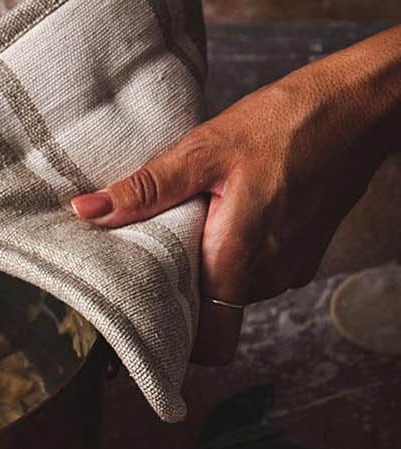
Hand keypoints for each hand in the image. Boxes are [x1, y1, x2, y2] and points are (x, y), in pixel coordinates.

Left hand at [70, 28, 400, 363]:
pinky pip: (257, 269)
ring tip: (185, 225)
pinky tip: (220, 214)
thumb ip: (147, 189)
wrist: (360, 106)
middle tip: (146, 255)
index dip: (174, 340)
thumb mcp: (205, 149)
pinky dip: (234, 252)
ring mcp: (291, 268)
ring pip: (233, 290)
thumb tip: (88, 212)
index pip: (208, 342)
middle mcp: (270, 276)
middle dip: (179, 290)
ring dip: (207, 266)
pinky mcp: (303, 253)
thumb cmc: (288, 122)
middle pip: (213, 313)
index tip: (139, 318)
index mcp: (240, 260)